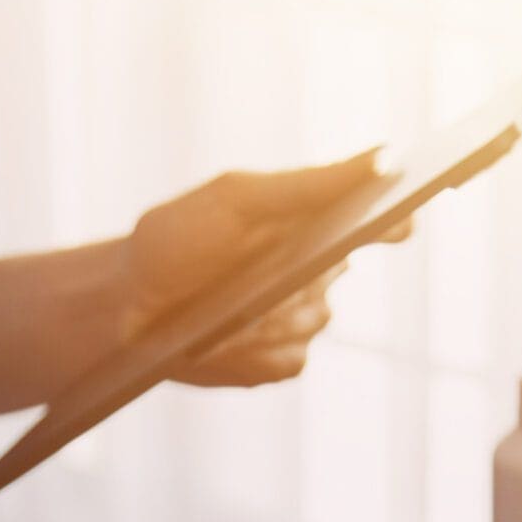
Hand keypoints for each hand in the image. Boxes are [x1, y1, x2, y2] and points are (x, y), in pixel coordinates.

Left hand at [122, 148, 405, 386]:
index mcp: (312, 223)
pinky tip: (220, 339)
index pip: (376, 220)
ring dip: (267, 311)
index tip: (399, 220)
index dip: (394, 221)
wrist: (122, 307)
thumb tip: (381, 159)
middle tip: (256, 265)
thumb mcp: (235, 200)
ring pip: (311, 318)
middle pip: (336, 272)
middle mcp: (317, 272)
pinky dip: (254, 348)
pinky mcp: (280, 362)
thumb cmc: (175, 241)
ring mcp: (301, 321)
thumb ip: (307, 183)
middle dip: (296, 267)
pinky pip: (289, 357)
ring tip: (219, 305)